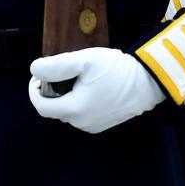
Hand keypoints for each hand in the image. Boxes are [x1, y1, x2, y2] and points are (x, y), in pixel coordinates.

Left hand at [27, 48, 165, 133]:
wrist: (150, 81)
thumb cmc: (117, 70)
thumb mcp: (86, 60)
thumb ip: (57, 66)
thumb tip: (34, 70)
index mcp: (73, 109)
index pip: (41, 105)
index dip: (35, 90)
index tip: (41, 75)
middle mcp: (81, 123)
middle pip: (56, 108)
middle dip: (54, 91)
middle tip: (65, 72)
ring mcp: (93, 125)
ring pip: (70, 112)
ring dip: (68, 96)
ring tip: (81, 78)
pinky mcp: (104, 124)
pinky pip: (84, 115)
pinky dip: (82, 102)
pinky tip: (94, 88)